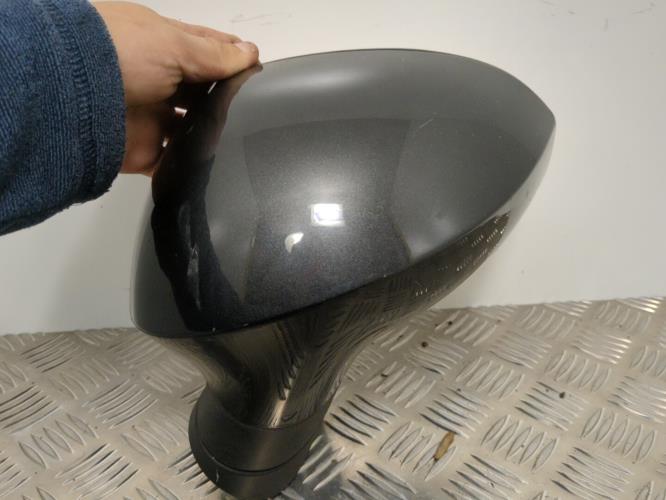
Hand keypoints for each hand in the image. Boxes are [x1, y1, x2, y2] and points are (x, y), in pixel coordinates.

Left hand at [93, 1, 258, 175]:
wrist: (69, 96)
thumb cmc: (122, 54)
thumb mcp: (174, 45)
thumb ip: (214, 56)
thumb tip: (251, 54)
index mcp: (163, 48)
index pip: (206, 52)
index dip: (232, 60)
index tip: (259, 71)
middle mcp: (158, 81)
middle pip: (201, 95)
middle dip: (226, 102)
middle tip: (254, 112)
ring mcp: (150, 118)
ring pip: (190, 131)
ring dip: (211, 136)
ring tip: (240, 141)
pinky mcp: (142, 151)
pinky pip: (172, 165)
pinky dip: (188, 168)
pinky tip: (214, 167)